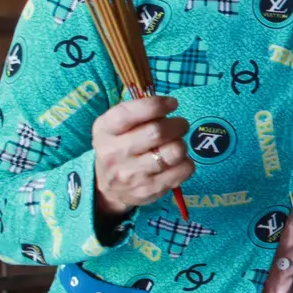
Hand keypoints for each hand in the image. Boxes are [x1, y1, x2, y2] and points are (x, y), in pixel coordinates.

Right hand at [91, 96, 192, 216]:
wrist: (108, 188)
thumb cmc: (119, 147)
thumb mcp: (114, 127)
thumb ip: (137, 112)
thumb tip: (169, 104)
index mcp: (105, 131)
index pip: (128, 114)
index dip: (155, 105)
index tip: (172, 103)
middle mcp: (115, 153)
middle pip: (157, 132)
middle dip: (177, 124)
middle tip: (180, 124)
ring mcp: (132, 174)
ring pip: (174, 151)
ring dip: (182, 144)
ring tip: (175, 144)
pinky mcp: (150, 189)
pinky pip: (184, 170)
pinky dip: (186, 162)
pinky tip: (176, 162)